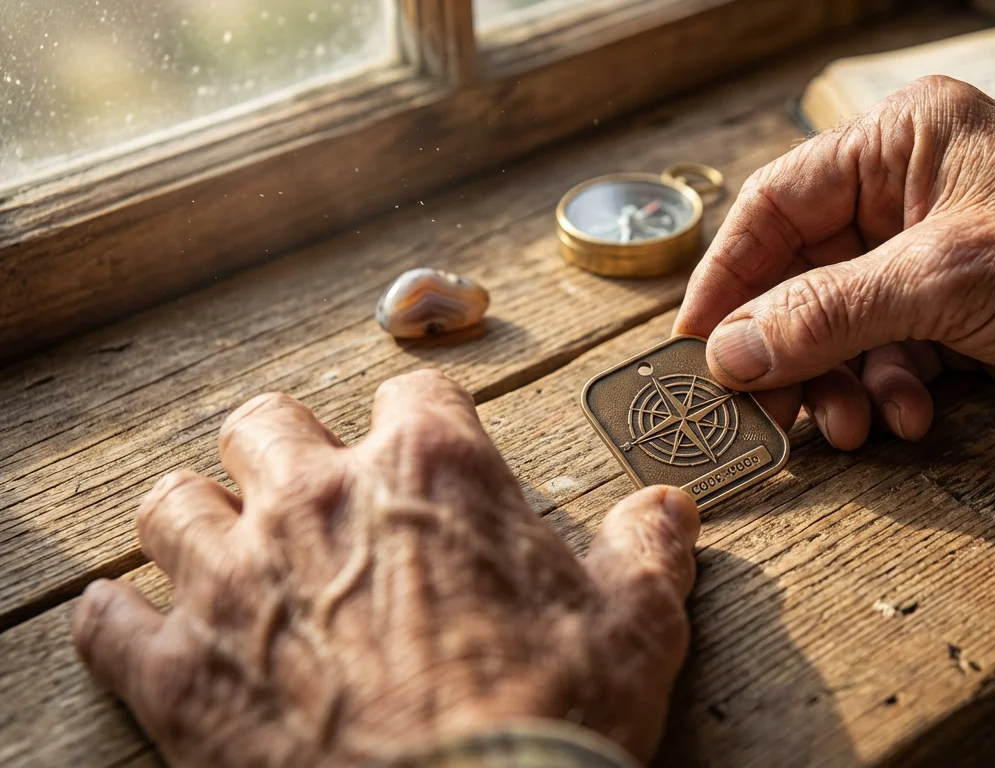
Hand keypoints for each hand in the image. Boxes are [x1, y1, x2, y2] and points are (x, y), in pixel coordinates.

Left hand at [72, 370, 698, 765]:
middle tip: (316, 498)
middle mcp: (318, 502)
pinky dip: (124, 624)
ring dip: (198, 522)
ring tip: (225, 552)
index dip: (424, 423)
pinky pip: (110, 624)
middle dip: (289, 452)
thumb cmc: (552, 715)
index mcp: (432, 472)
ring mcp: (235, 583)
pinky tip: (140, 629)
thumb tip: (670, 509)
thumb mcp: (637, 625)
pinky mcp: (179, 674)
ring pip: (173, 504)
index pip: (413, 390)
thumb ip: (647, 549)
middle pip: (267, 424)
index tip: (430, 455)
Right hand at [675, 76, 994, 445]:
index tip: (697, 344)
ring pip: (842, 324)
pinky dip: (888, 390)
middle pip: (803, 273)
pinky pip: (888, 353)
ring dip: (840, 381)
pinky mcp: (960, 313)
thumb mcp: (948, 279)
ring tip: (854, 428)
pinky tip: (912, 418)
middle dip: (790, 346)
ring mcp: (934, 255)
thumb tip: (732, 351)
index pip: (778, 203)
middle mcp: (909, 192)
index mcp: (901, 141)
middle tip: (770, 409)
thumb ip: (829, 313)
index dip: (730, 275)